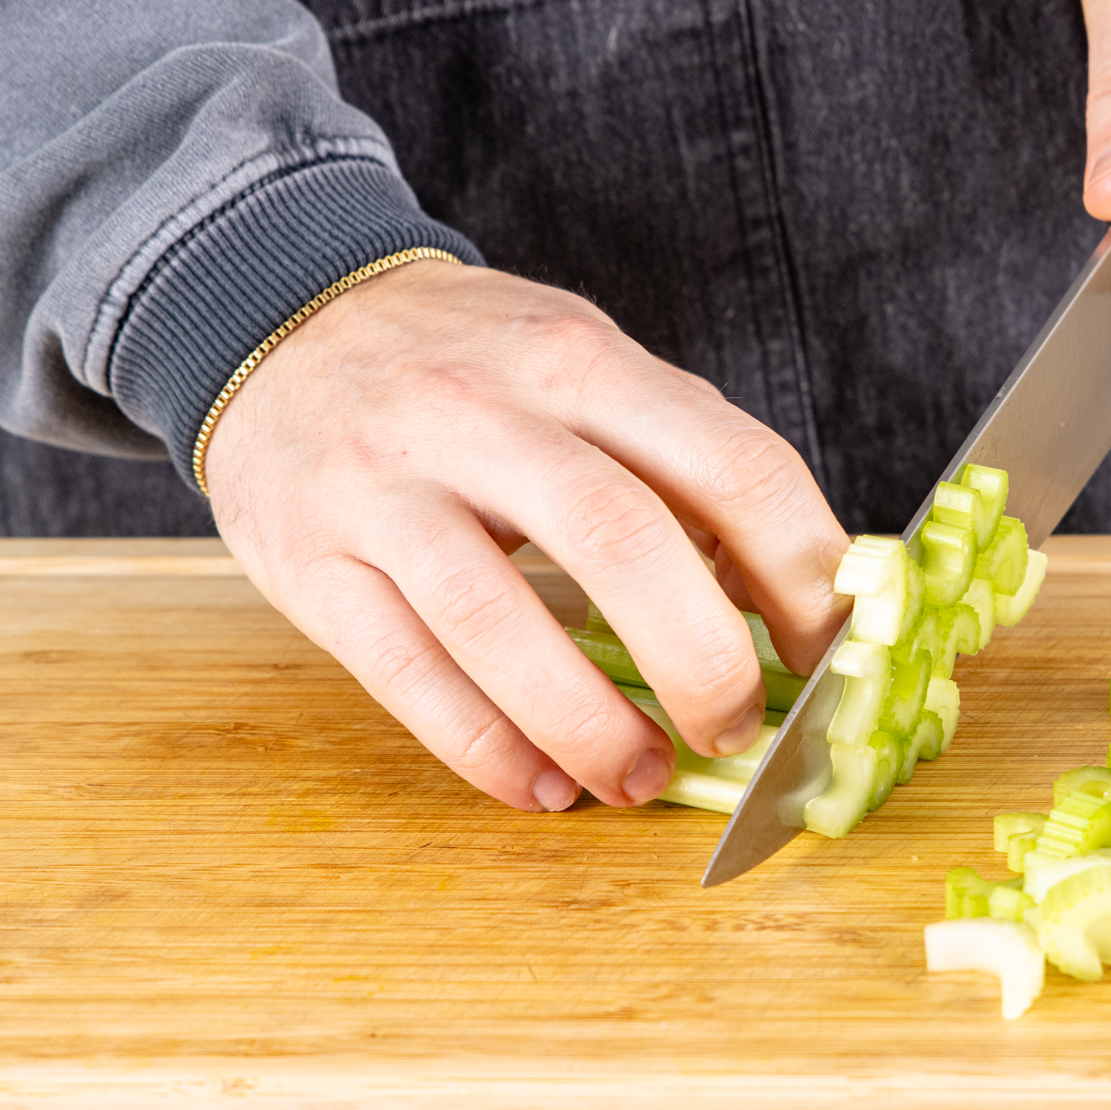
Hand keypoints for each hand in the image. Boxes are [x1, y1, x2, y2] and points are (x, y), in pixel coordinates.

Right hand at [205, 260, 849, 811]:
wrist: (281, 324)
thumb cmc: (470, 367)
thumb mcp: (585, 368)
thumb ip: (682, 459)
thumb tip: (788, 594)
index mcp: (582, 362)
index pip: (732, 467)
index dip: (802, 576)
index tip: (829, 653)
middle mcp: (482, 412)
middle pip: (622, 542)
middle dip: (702, 661)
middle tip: (734, 727)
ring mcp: (386, 488)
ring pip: (498, 623)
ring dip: (591, 724)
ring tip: (642, 778)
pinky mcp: (313, 565)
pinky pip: (408, 676)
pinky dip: (488, 748)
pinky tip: (540, 786)